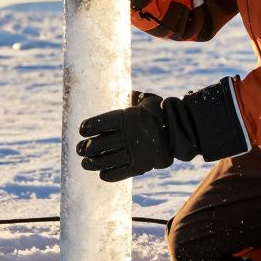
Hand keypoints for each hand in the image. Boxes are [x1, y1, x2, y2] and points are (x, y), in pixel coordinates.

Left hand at [75, 79, 251, 181]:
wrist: (181, 130)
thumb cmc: (160, 111)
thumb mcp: (145, 100)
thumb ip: (129, 97)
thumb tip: (113, 87)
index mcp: (128, 116)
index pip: (102, 122)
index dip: (90, 126)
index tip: (81, 130)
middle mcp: (130, 134)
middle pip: (101, 142)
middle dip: (87, 147)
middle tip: (79, 149)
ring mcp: (136, 150)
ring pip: (108, 159)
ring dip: (93, 162)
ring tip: (85, 163)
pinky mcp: (142, 165)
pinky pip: (121, 172)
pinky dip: (110, 174)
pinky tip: (101, 174)